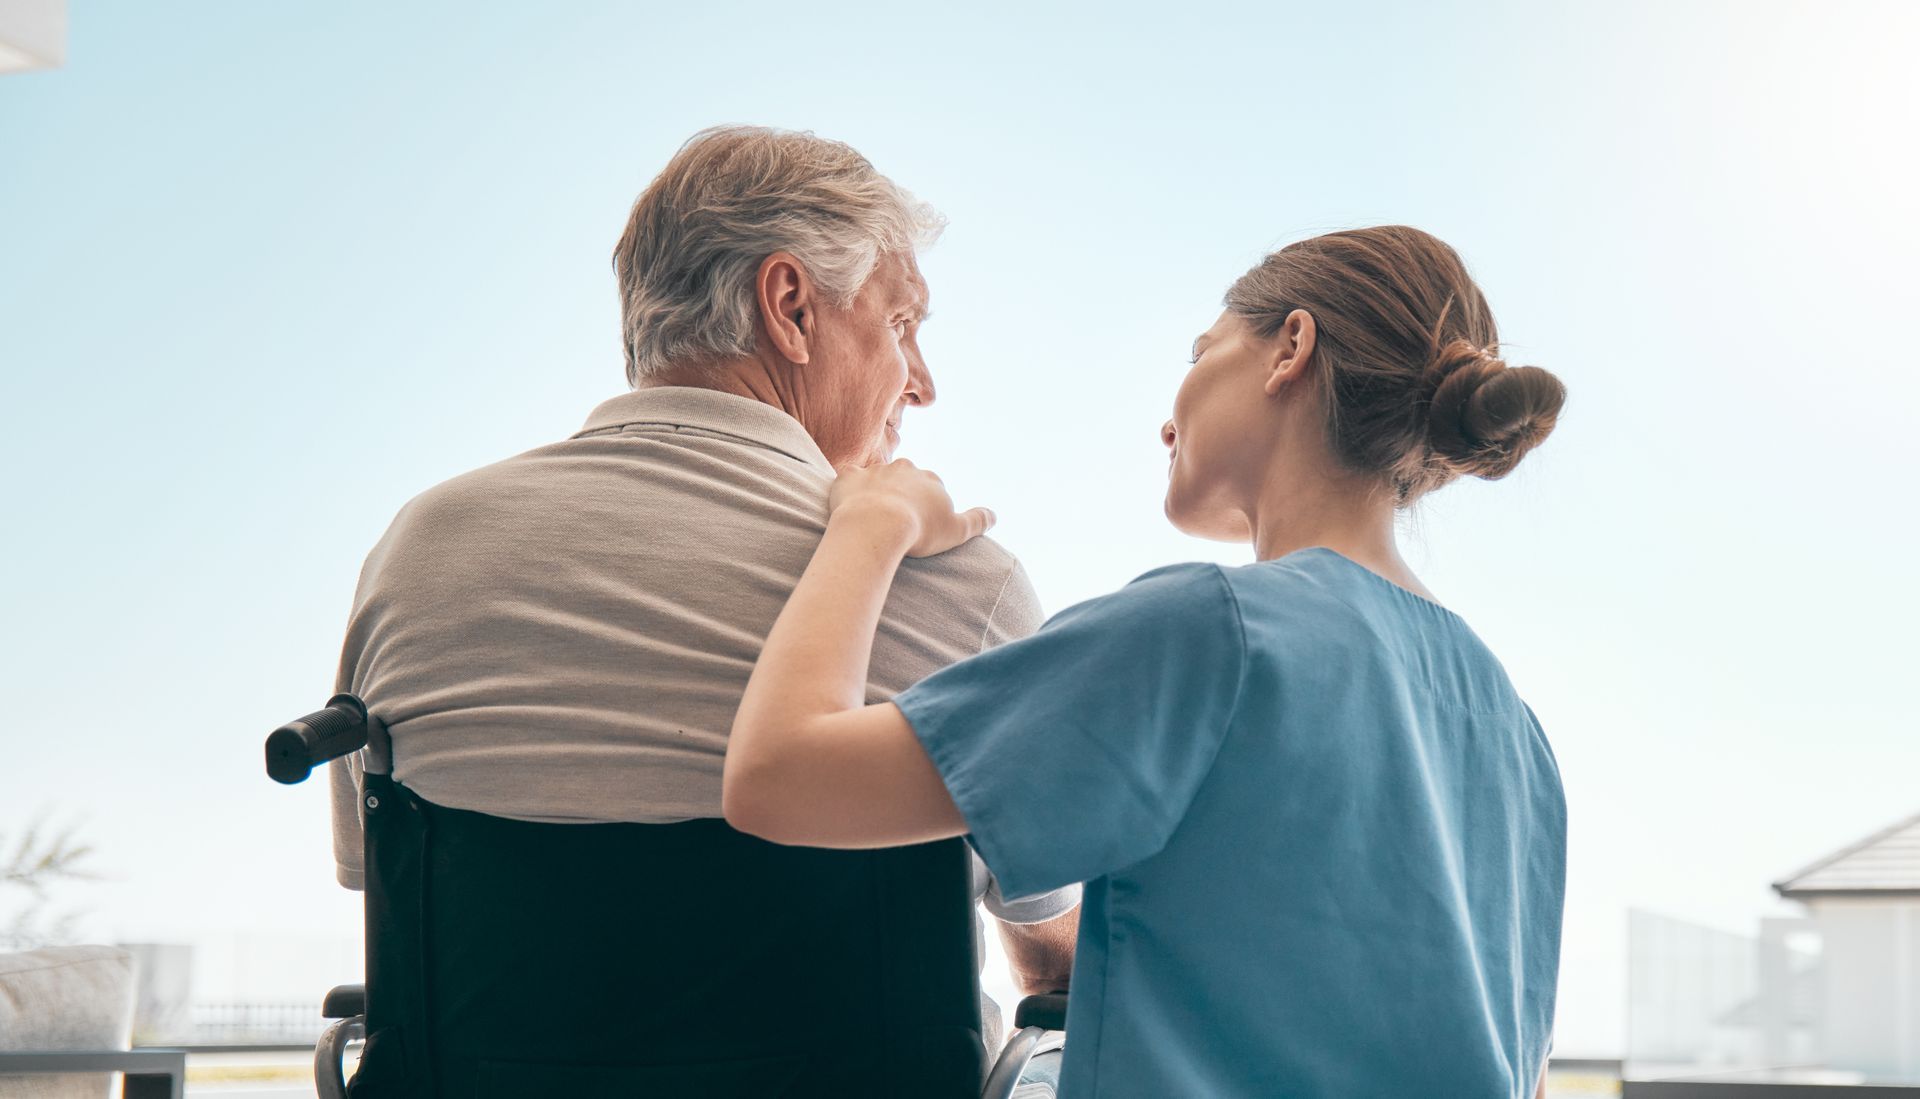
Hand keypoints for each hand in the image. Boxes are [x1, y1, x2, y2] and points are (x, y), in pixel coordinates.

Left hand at [829, 458, 995, 557]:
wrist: (877, 525)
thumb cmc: (919, 531)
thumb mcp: (957, 531)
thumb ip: (978, 521)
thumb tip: (995, 515)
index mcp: (929, 479)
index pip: (931, 488)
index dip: (926, 508)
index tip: (919, 527)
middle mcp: (904, 468)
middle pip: (904, 479)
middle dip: (901, 495)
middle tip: (895, 522)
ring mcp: (874, 471)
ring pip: (875, 479)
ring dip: (874, 493)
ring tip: (870, 519)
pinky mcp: (848, 477)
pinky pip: (847, 480)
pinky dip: (847, 490)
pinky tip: (847, 506)